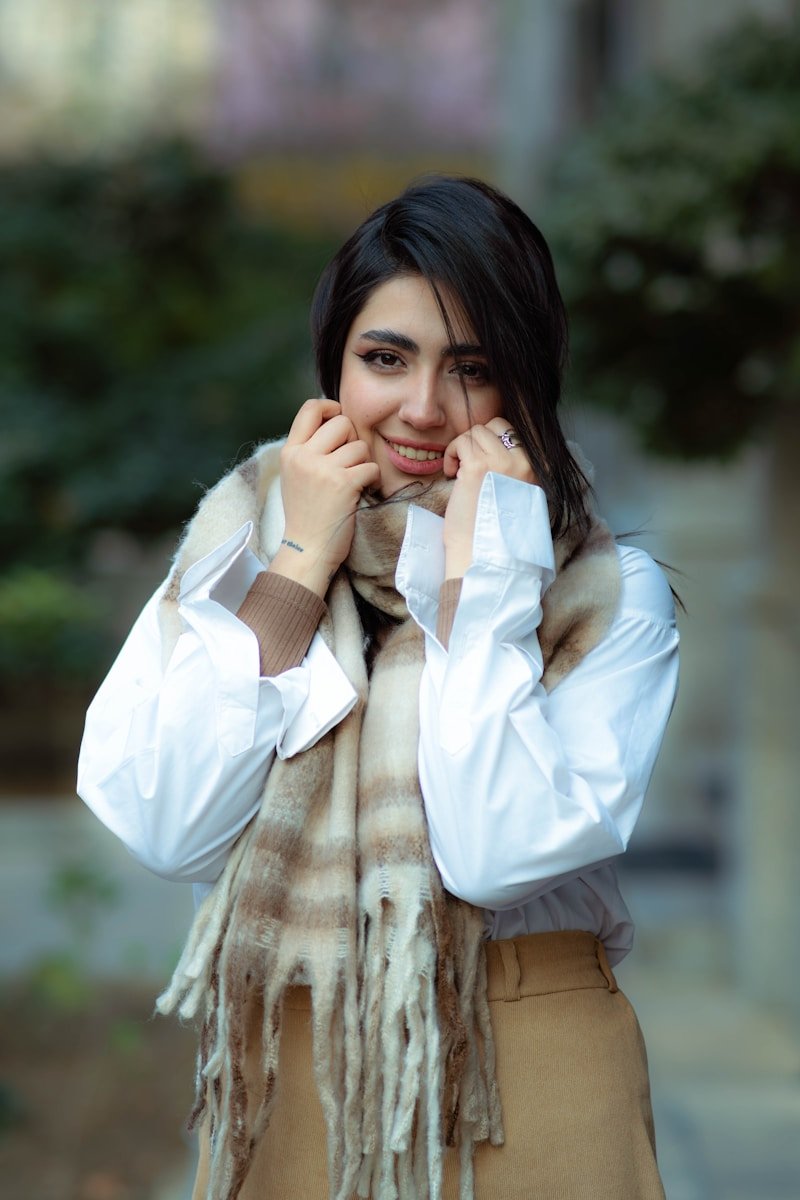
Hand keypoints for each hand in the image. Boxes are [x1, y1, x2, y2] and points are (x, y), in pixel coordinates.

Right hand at [268, 399, 379, 595]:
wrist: (307, 550)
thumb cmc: (306, 515)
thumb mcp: (295, 476)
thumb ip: (309, 449)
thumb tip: (336, 420)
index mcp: (290, 452)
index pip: (310, 408)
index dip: (331, 407)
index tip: (339, 419)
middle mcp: (303, 456)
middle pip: (342, 422)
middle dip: (352, 440)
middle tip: (348, 464)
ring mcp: (323, 470)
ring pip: (360, 446)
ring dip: (363, 464)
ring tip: (353, 483)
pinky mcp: (344, 484)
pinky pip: (371, 467)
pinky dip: (373, 480)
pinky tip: (363, 492)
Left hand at [442, 418, 538, 578]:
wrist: (482, 553)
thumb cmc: (494, 531)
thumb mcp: (516, 495)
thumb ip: (514, 471)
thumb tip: (497, 446)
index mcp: (535, 469)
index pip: (517, 433)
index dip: (494, 441)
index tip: (482, 461)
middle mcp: (523, 461)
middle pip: (498, 424)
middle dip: (478, 438)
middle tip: (469, 463)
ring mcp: (501, 461)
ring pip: (477, 431)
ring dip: (462, 447)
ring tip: (459, 472)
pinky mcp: (478, 466)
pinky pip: (461, 442)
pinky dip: (452, 454)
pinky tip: (453, 475)